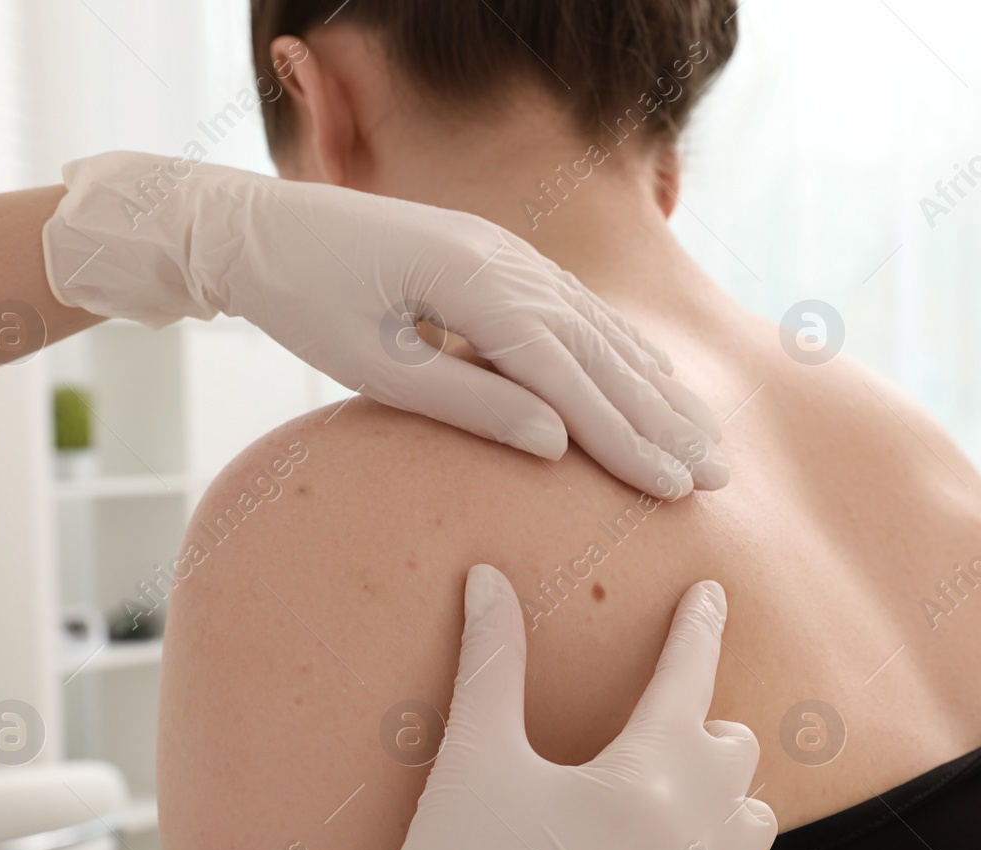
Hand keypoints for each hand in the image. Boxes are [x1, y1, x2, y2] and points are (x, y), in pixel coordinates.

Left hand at [42, 152, 726, 497]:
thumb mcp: (374, 366)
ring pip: (602, 330)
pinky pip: (579, 311)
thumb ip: (468, 402)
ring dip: (657, 388)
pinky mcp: (501, 259)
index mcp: (477, 285)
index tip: (675, 489)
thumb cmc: (305, 302)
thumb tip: (557, 444)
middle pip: (604, 352)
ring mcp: (510, 254)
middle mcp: (509, 261)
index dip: (628, 439)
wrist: (262, 228)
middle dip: (665, 419)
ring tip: (707, 438)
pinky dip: (622, 352)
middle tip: (718, 477)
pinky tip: (652, 379)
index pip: (570, 377)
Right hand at [241, 565, 777, 849]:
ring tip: (666, 804)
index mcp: (647, 775)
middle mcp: (699, 837)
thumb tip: (488, 577)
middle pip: (733, 750)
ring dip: (721, 801)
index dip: (698, 626)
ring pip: (755, 822)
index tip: (710, 595)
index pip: (690, 674)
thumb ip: (493, 660)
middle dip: (697, 729)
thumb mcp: (473, 759)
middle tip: (648, 733)